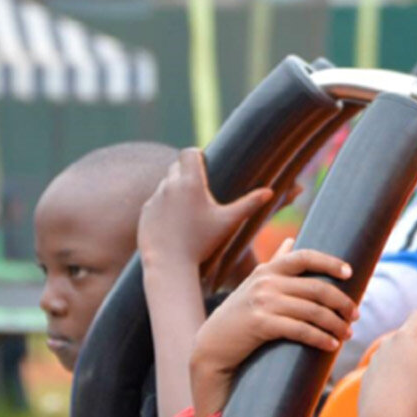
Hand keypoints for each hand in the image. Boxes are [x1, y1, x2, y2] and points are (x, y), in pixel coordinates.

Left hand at [138, 148, 273, 271]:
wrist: (169, 263)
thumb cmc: (202, 243)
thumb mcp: (229, 222)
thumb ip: (249, 204)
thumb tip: (270, 192)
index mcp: (190, 182)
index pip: (189, 153)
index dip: (197, 155)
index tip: (205, 163)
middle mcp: (169, 185)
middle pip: (176, 166)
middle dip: (187, 172)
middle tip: (202, 187)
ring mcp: (155, 198)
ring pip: (166, 184)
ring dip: (176, 190)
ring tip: (190, 209)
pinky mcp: (145, 211)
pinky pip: (156, 201)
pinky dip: (165, 207)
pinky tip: (176, 223)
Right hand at [188, 239, 356, 416]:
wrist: (213, 344)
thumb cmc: (240, 313)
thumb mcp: (255, 283)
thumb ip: (275, 262)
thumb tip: (291, 239)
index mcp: (269, 270)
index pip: (305, 257)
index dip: (330, 262)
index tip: (350, 273)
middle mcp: (266, 282)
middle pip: (318, 288)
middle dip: (343, 302)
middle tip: (355, 315)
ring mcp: (263, 302)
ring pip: (314, 311)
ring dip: (336, 324)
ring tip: (348, 334)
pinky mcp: (261, 324)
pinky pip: (301, 330)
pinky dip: (321, 338)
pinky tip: (331, 345)